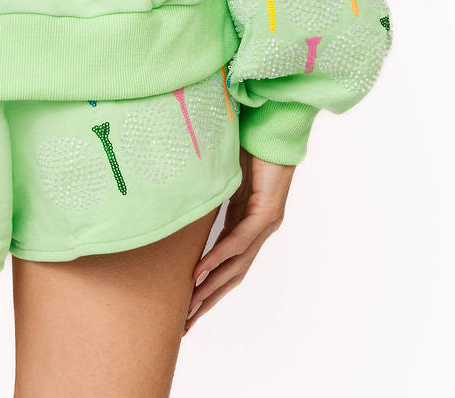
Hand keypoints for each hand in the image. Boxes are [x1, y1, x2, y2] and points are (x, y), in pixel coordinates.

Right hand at [185, 148, 295, 331]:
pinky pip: (239, 241)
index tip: (188, 306)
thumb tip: (181, 198)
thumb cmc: (249, 147)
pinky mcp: (268, 214)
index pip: (226, 264)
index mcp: (245, 224)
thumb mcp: (220, 177)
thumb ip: (207, 193)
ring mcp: (264, 225)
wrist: (273, 131)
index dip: (208, 286)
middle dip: (208, 300)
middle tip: (186, 323)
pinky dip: (220, 257)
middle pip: (232, 275)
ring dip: (212, 287)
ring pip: (237, 265)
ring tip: (191, 306)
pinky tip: (202, 270)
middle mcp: (257, 231)